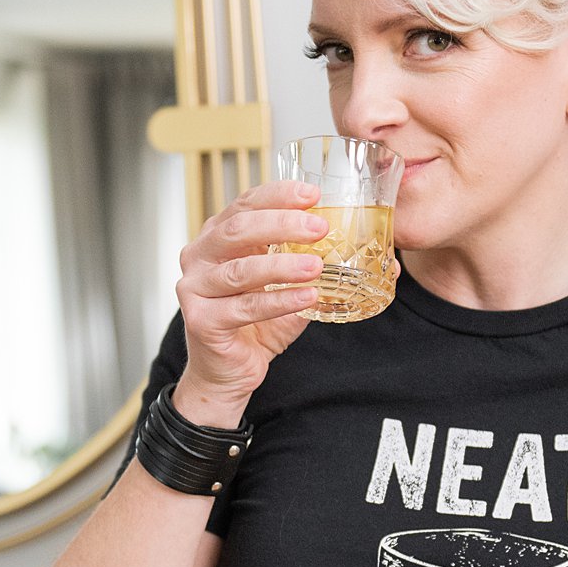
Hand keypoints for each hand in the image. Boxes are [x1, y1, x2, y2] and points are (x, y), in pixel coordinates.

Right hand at [171, 178, 327, 419]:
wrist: (227, 372)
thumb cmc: (253, 325)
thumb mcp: (283, 286)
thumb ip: (309, 265)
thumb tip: (373, 258)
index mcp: (216, 238)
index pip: (245, 205)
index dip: (277, 195)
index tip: (312, 194)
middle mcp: (199, 257)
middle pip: (238, 230)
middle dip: (281, 224)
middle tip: (319, 227)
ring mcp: (194, 289)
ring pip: (240, 270)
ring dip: (282, 266)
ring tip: (316, 265)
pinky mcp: (201, 321)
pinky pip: (244, 308)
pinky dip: (279, 302)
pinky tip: (306, 298)